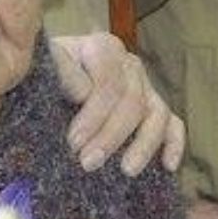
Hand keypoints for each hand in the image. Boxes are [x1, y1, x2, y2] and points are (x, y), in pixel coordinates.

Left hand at [49, 31, 183, 174]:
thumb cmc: (44, 78)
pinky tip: (167, 165)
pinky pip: (173, 124)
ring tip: (126, 171)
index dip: (93, 115)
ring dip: (143, 144)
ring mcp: (145, 86)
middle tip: (88, 163)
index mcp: (102, 48)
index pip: (109, 83)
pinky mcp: (153, 108)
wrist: (47, 85)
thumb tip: (83, 92)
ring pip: (156, 113)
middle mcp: (128, 64)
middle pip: (132, 101)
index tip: (73, 142)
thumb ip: (61, 75)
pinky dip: (173, 143)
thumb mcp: (44, 71)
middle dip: (110, 135)